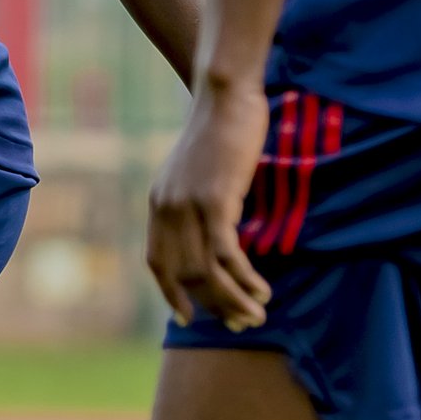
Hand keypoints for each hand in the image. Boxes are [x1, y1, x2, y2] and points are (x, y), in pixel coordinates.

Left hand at [145, 80, 274, 330]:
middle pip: (186, 275)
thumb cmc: (220, 129)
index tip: (187, 318)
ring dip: (234, 300)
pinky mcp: (216, 201)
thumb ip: (195, 200)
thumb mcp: (197, 171)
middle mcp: (167, 209)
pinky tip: (262, 290)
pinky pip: (227, 255)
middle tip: (241, 323)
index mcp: (159, 203)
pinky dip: (244, 279)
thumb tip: (211, 228)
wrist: (224, 96)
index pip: (158, 262)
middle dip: (214, 306)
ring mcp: (189, 206)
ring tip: (257, 315)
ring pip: (207, 272)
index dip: (172, 293)